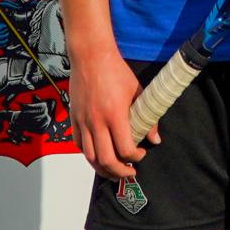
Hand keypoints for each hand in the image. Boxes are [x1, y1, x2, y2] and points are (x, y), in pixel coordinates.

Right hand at [66, 50, 156, 178]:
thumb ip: (147, 117)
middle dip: (119, 172)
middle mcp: (97, 121)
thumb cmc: (116, 71)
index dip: (135, 157)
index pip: (125, 149)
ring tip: (113, 171)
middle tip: (129, 172)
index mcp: (115, 115)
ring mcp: (83, 121)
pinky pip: (78, 144)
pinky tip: (97, 155)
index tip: (141, 155)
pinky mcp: (74, 118)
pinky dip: (88, 154)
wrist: (91, 56)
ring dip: (102, 169)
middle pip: (106, 160)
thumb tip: (155, 138)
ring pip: (90, 156)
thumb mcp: (137, 91)